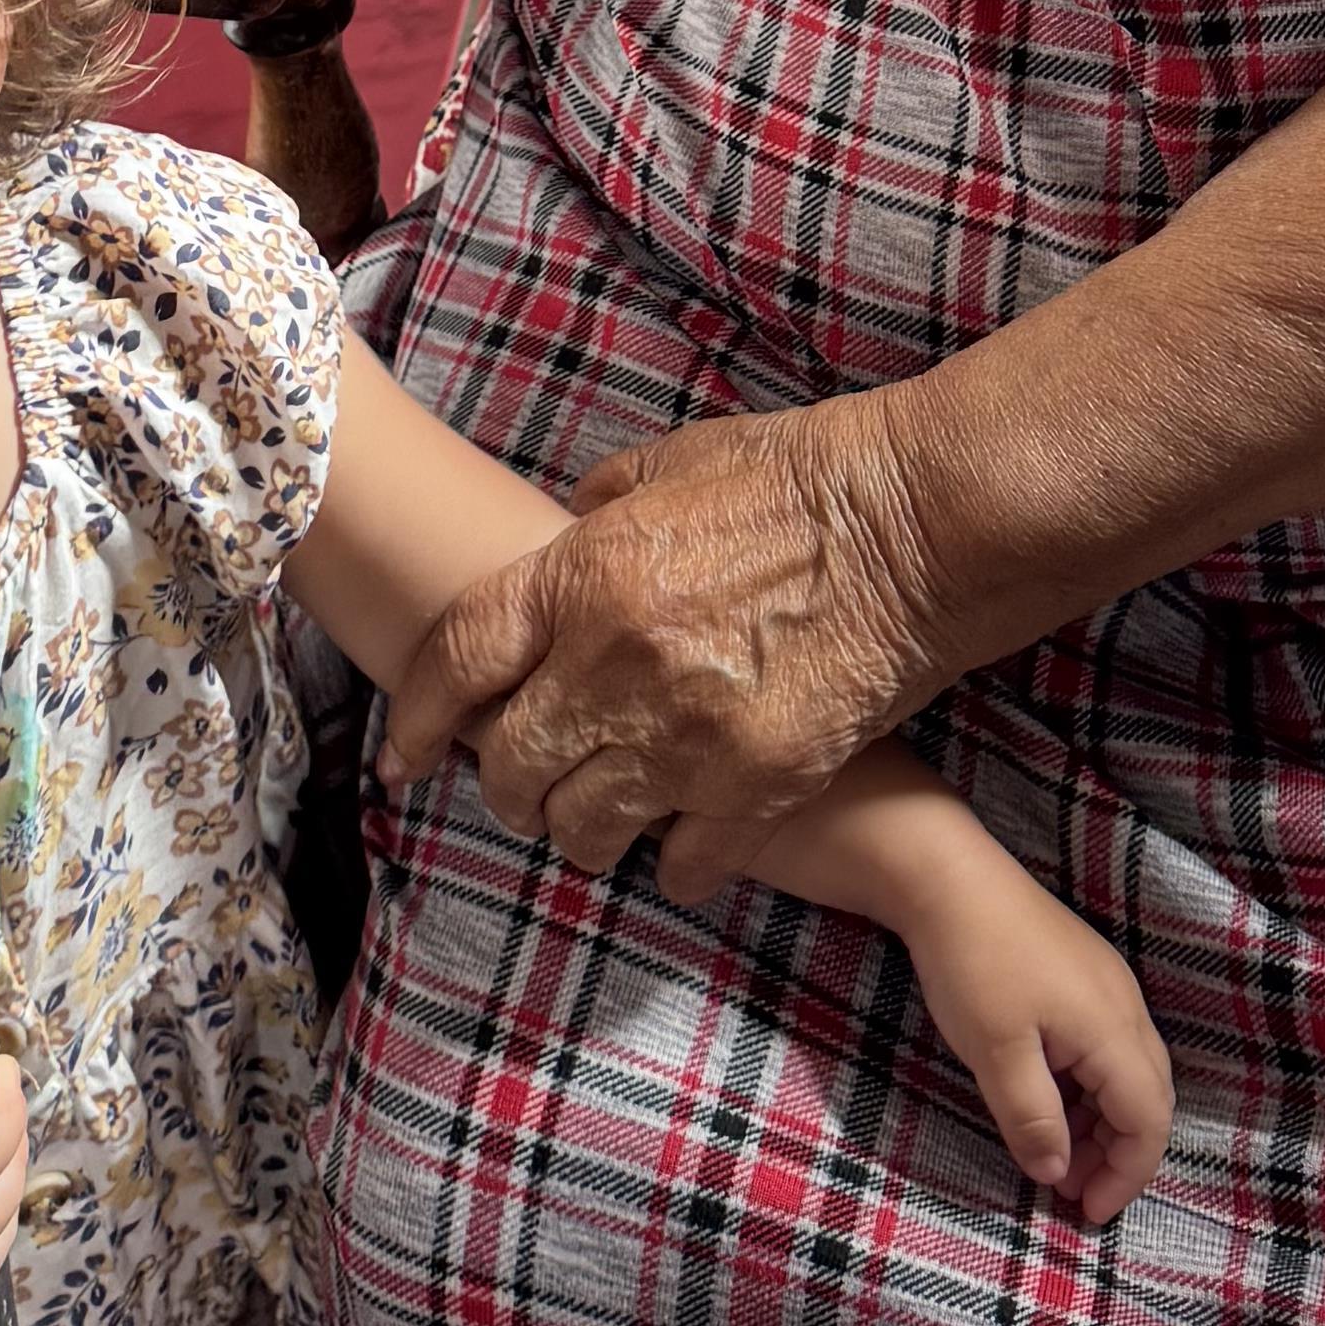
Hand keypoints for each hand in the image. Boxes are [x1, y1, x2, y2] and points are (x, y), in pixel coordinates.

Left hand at [379, 391, 948, 879]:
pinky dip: (672, 861)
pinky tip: (681, 841)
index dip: (416, 719)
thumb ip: (600, 509)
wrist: (920, 524)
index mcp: (584, 574)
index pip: (459, 663)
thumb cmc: (801, 479)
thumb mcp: (675, 462)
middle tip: (525, 783)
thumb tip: (562, 533)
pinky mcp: (758, 788)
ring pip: (583, 830)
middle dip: (507, 784)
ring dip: (580, 829)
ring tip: (600, 815)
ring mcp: (687, 737)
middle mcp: (617, 664)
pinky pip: (680, 864)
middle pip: (511, 767)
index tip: (404, 758)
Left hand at [892, 860, 1173, 1225]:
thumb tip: (1057, 1173)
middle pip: (1149, 1097)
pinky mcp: (1082, 972)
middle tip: (1067, 1190)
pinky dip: (1087, 1087)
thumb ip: (1033, 1119)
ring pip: (1127, 1072)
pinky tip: (1047, 1098)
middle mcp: (1125, 1006)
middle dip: (1117, 1154)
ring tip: (1053, 1152)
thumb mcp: (996, 1054)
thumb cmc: (973, 965)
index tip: (1085, 1213)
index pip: (1149, 1120)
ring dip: (1100, 1121)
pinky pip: (1106, 1045)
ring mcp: (1106, 984)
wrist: (947, 875)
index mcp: (1114, 1029)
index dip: (1127, 1175)